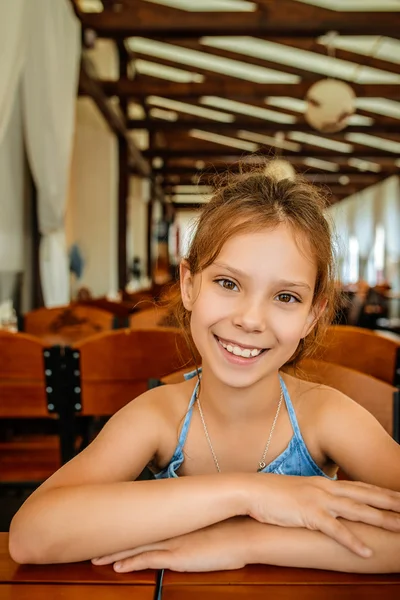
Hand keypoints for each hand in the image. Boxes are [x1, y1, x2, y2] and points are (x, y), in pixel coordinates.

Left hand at [91, 518, 249, 572]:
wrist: (246, 533)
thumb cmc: (233, 528)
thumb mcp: (209, 523)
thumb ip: (193, 524)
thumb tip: (186, 528)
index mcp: (176, 517)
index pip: (143, 519)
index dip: (123, 522)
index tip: (106, 523)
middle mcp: (170, 526)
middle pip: (133, 531)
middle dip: (110, 536)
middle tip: (88, 539)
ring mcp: (173, 540)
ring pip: (135, 545)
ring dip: (113, 552)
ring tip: (94, 557)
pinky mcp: (178, 556)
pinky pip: (147, 560)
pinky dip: (129, 564)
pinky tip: (115, 567)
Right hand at [246, 474, 399, 557]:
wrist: (251, 490)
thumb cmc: (273, 493)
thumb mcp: (300, 492)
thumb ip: (317, 496)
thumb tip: (330, 504)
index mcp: (325, 483)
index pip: (361, 487)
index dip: (382, 492)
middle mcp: (326, 489)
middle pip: (366, 495)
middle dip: (391, 501)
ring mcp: (318, 500)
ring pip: (357, 510)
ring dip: (381, 519)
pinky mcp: (308, 514)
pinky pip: (335, 530)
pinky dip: (352, 541)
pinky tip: (366, 551)